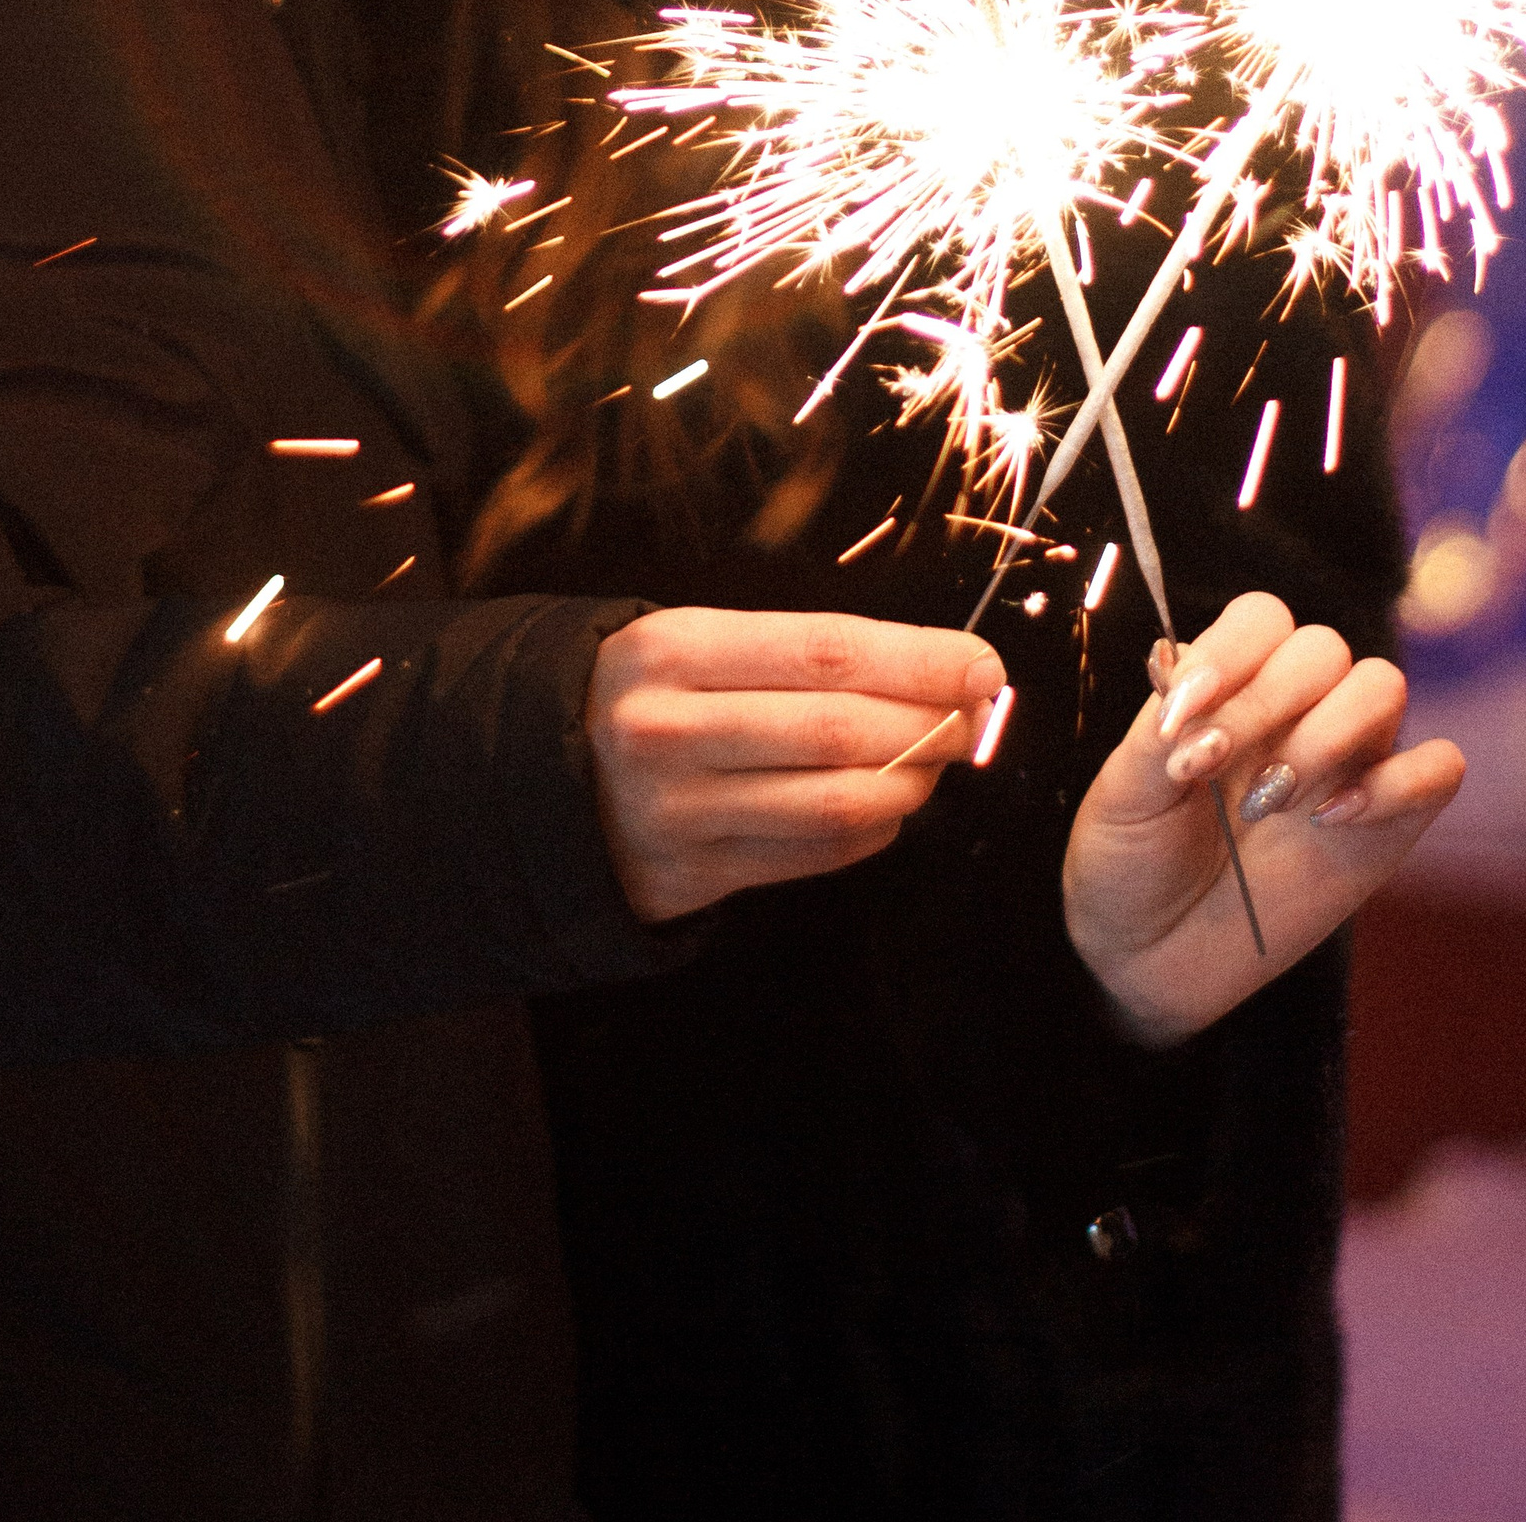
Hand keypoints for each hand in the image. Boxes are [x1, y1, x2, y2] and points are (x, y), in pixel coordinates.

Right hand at [588, 608, 1006, 923]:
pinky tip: (882, 807)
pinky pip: (811, 857)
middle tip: (976, 720)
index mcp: (673, 651)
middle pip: (839, 731)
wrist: (542, 778)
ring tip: (931, 764)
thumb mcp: (700, 645)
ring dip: (909, 785)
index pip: (826, 652)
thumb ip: (804, 656)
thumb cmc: (651, 695)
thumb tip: (941, 672)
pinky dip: (869, 832)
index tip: (983, 666)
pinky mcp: (687, 880)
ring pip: (835, 805)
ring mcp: (675, 814)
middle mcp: (667, 731)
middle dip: (931, 724)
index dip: (919, 660)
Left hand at [1062, 593, 1462, 1044]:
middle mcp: (1293, 710)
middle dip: (1269, 701)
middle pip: (1323, 647)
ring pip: (1383, 686)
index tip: (1188, 710)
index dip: (1232, 651)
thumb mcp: (1121, 793)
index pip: (1262, 619)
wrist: (1149, 956)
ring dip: (1328, 734)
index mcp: (1228, 683)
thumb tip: (1192, 691)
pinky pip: (1438, 766)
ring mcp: (1347, 762)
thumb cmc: (1130, 859)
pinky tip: (1332, 821)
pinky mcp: (1389, 823)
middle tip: (1219, 768)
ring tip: (1270, 801)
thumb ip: (1159, 735)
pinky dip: (1398, 782)